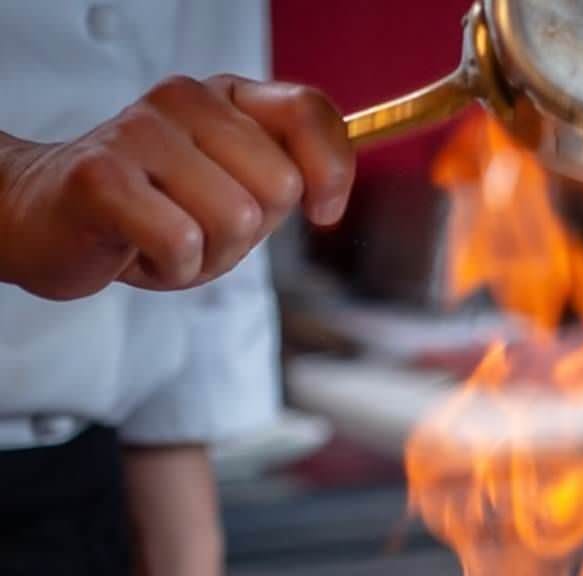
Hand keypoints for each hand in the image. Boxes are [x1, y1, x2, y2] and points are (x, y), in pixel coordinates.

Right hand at [0, 75, 353, 300]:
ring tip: (167, 240)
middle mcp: (183, 100)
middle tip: (202, 229)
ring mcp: (138, 131)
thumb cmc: (155, 212)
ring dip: (209, 257)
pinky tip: (140, 251)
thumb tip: (330, 196)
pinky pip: (182, 244)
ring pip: (236, 220)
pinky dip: (172, 270)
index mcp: (224, 99)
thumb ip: (287, 179)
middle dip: (253, 233)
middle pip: (279, 186)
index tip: (323, 212)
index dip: (333, 172)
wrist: (50, 221)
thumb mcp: (237, 194)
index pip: (309, 112)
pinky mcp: (101, 175)